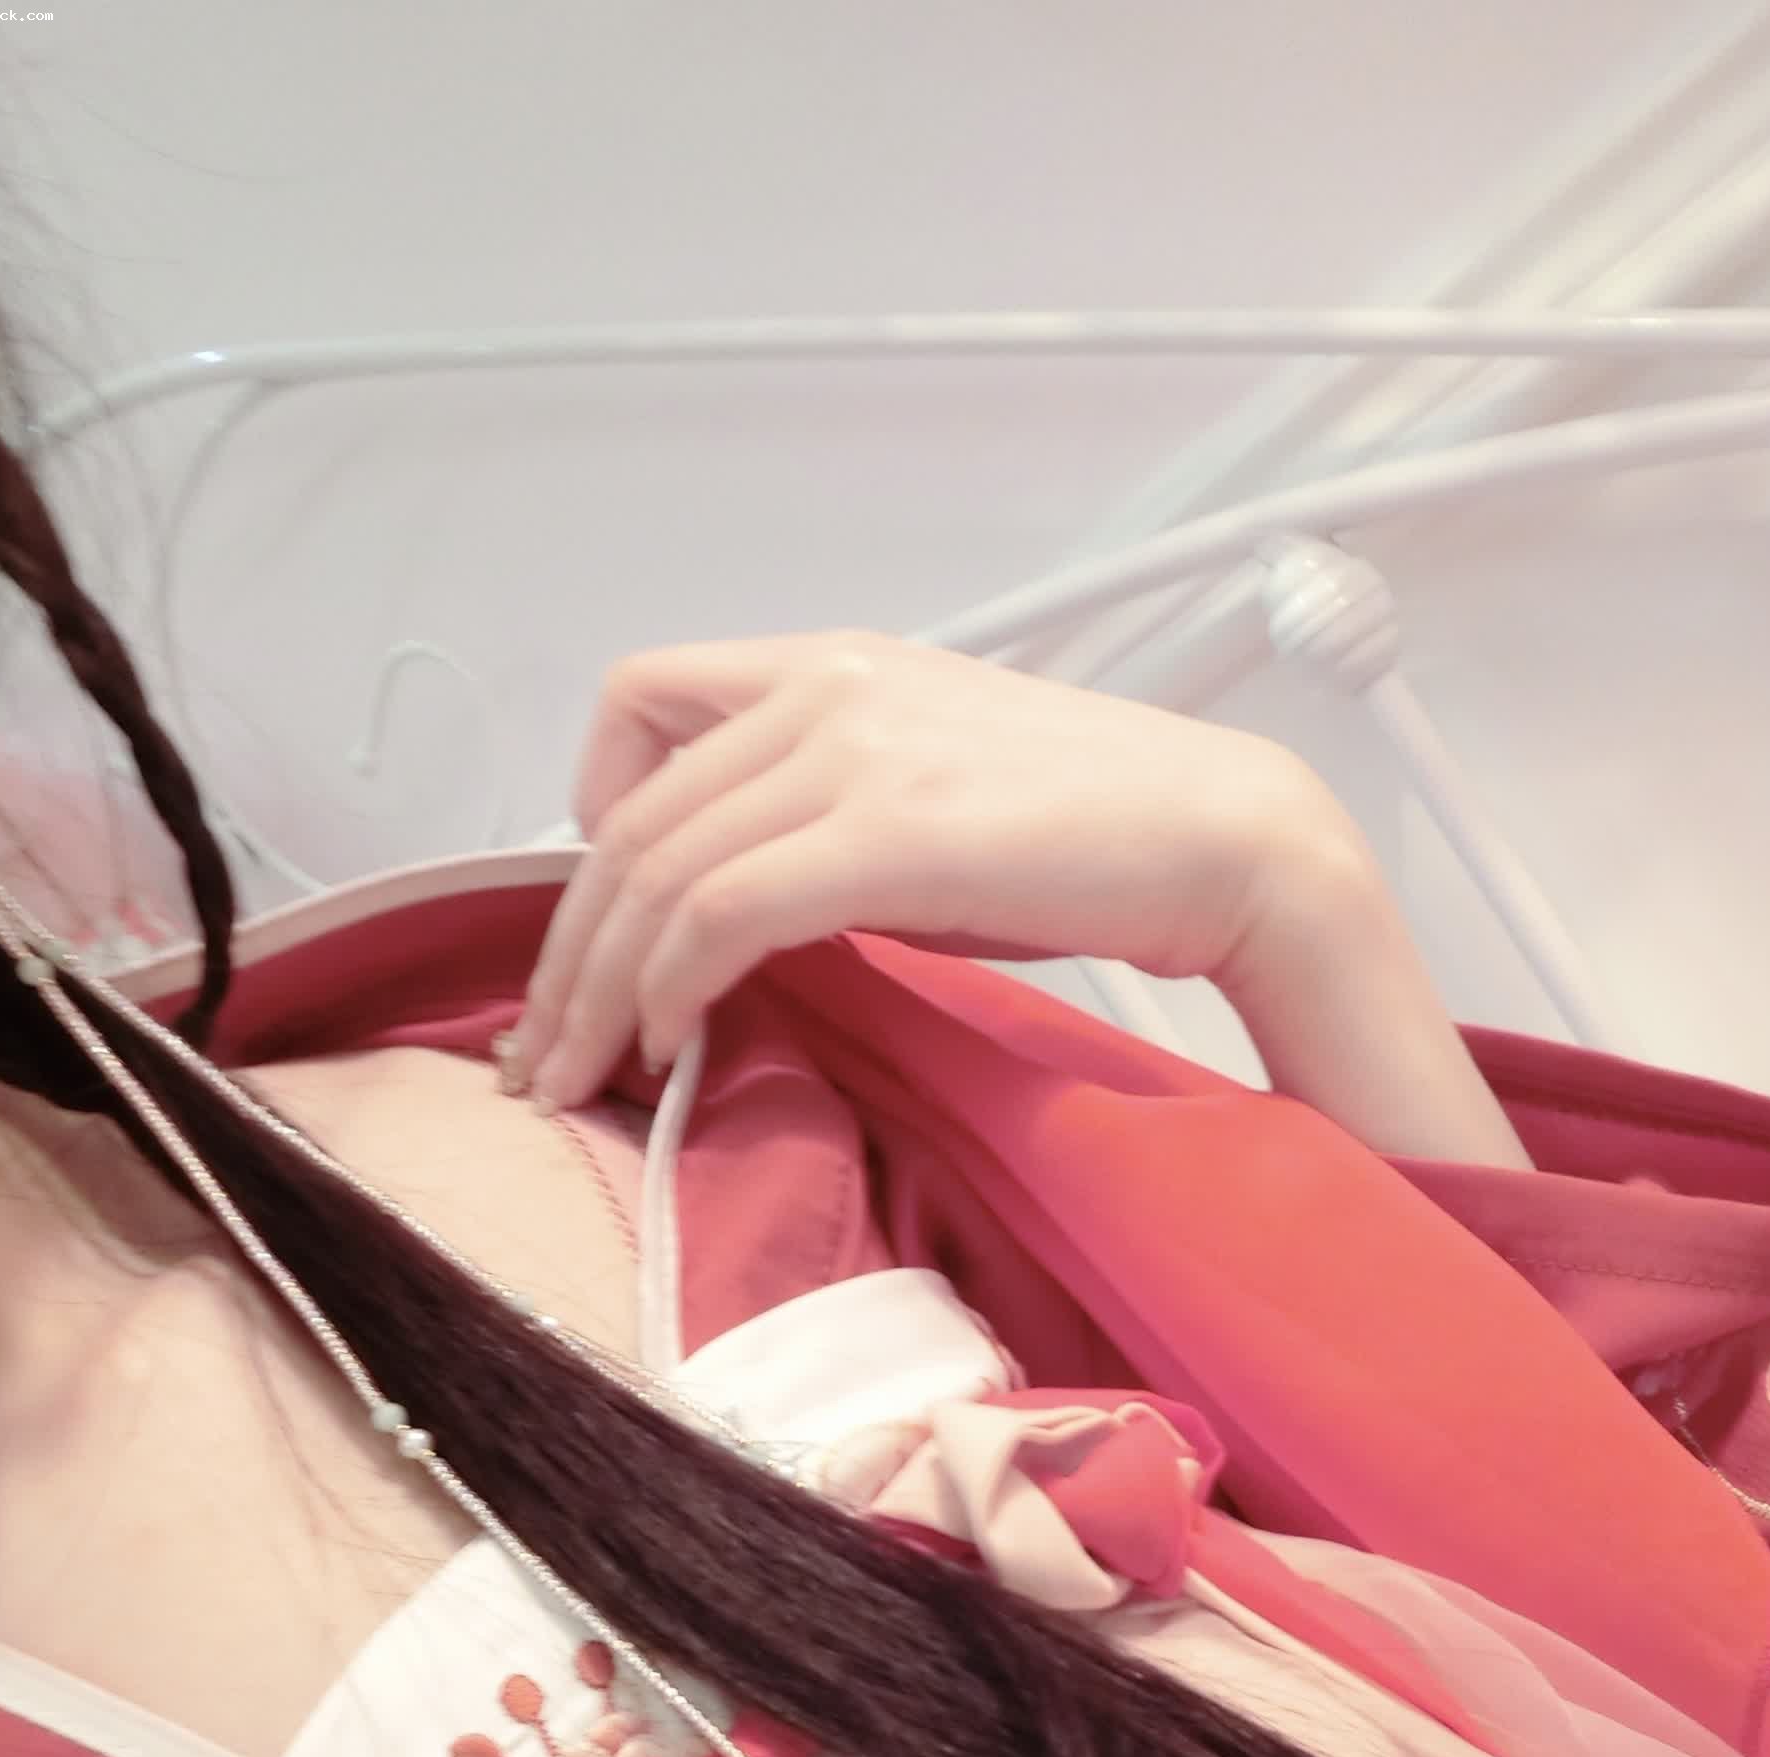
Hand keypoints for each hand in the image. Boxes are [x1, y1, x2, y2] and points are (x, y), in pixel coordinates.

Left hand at [501, 629, 1375, 1107]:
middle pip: (628, 819)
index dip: (586, 824)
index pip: (638, 707)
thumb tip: (735, 920)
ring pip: (656, 872)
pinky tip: (672, 1043)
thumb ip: (825, 823)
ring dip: (597, 990)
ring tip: (579, 1078)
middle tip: (539, 1054)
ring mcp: (856, 751)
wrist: (1231, 837)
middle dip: (563, 950)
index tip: (595, 929)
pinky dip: (673, 988)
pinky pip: (722, 914)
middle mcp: (827, 687)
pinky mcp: (888, 831)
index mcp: (833, 665)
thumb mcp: (931, 801)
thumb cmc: (1098, 842)